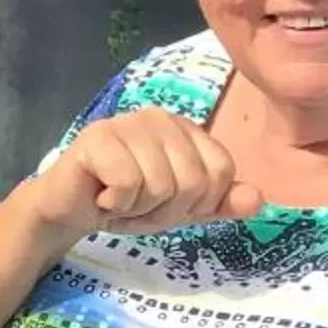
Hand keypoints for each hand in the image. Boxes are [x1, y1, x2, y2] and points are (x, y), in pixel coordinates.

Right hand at [30, 110, 263, 239]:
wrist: (69, 210)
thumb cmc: (127, 203)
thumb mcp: (180, 209)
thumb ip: (219, 203)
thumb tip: (258, 199)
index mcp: (185, 128)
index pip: (222, 170)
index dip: (197, 203)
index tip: (165, 202)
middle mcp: (160, 117)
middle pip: (193, 181)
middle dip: (164, 210)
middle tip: (137, 205)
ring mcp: (128, 123)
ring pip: (161, 184)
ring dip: (138, 209)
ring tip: (118, 200)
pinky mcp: (98, 136)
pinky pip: (129, 183)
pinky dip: (115, 203)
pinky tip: (101, 194)